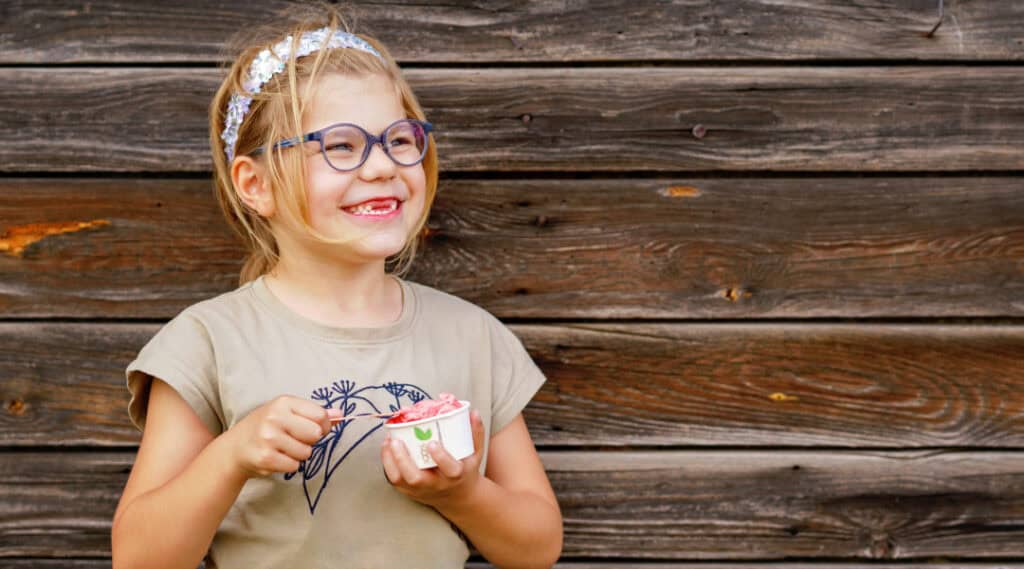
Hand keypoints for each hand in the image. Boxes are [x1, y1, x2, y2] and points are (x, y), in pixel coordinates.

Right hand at [222, 395, 337, 478]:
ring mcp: (268, 437)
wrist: (235, 447)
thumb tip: (340, 414)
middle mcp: (275, 417)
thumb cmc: (266, 427)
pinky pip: (294, 466)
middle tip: (295, 440)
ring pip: (306, 452)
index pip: (320, 415)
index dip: (323, 426)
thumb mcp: (288, 413)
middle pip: (316, 434)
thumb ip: (315, 413)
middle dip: (310, 441)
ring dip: (298, 455)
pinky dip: (289, 465)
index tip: (314, 429)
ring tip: (283, 449)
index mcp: (283, 403)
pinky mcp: (265, 458)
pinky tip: (276, 458)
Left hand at [381, 410, 485, 507]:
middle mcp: (437, 485)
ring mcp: (421, 490)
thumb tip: (473, 412)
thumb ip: (475, 433)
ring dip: (391, 461)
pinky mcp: (410, 492)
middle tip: (396, 441)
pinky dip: (388, 464)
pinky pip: (394, 480)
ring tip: (388, 441)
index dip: (441, 457)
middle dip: (404, 460)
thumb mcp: (475, 454)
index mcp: (455, 476)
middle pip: (417, 478)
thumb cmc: (465, 470)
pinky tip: (386, 447)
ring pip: (401, 481)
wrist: (458, 498)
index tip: (432, 443)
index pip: (450, 469)